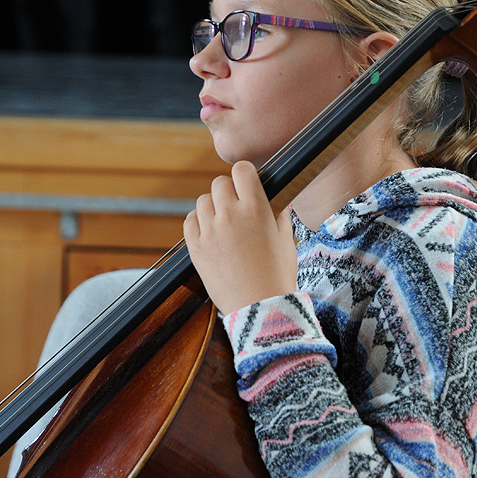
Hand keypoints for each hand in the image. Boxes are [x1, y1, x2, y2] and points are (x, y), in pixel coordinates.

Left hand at [183, 160, 297, 314]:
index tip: (246, 184)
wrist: (260, 307)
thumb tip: (278, 203)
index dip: (244, 175)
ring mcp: (210, 231)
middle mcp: (230, 215)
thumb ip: (280, 216)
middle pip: (219, 183)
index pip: (241, 170)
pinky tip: (209, 232)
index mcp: (256, 208)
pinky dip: (198, 222)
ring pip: (203, 201)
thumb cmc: (278, 275)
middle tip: (236, 206)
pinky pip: (189, 221)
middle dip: (228, 191)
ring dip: (212, 207)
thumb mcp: (287, 240)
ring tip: (223, 222)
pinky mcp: (196, 247)